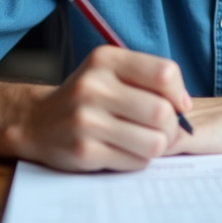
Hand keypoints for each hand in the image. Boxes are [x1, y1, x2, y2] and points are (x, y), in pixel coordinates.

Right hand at [7, 46, 192, 171]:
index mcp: (105, 60)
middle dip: (172, 126)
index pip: (164, 73)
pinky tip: (123, 150)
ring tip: (143, 140)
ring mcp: (86, 121)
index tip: (175, 104)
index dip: (178, 93)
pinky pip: (136, 162)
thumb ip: (149, 80)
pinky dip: (138, 160)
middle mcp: (93, 87)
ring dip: (156, 146)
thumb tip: (184, 107)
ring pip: (154, 142)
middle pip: (162, 112)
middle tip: (163, 129)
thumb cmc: (88, 97)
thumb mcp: (111, 72)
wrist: (37, 122)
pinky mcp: (84, 152)